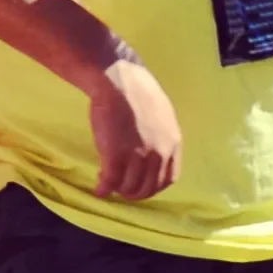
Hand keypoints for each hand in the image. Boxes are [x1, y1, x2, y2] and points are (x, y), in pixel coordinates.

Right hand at [87, 56, 181, 200]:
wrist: (118, 79)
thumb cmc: (138, 90)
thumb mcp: (162, 114)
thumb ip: (162, 136)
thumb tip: (155, 152)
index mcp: (173, 142)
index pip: (168, 179)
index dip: (153, 186)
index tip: (142, 185)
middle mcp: (159, 154)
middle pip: (148, 187)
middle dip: (135, 192)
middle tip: (123, 189)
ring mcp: (138, 156)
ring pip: (129, 187)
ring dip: (119, 189)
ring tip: (109, 183)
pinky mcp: (116, 155)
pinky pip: (110, 181)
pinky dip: (103, 188)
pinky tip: (99, 188)